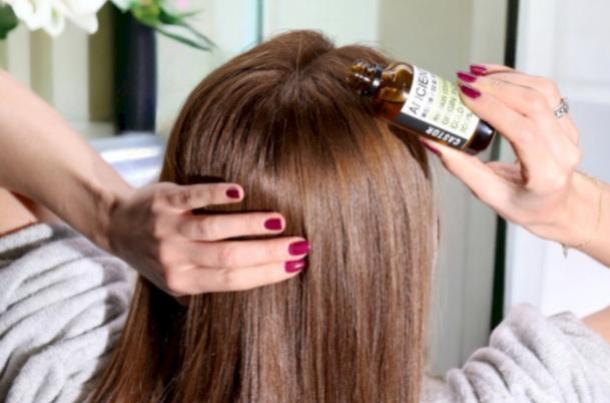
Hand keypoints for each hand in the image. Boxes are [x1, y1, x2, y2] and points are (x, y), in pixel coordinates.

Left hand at [107, 182, 308, 296]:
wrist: (116, 224)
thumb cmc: (154, 254)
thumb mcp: (174, 281)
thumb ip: (205, 289)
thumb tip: (251, 295)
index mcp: (184, 282)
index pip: (233, 280)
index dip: (266, 274)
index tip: (296, 266)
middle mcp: (177, 258)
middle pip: (230, 258)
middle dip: (268, 253)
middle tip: (300, 246)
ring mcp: (169, 229)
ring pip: (215, 229)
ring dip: (250, 225)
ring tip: (280, 221)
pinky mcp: (165, 201)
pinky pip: (193, 197)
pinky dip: (215, 195)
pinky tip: (240, 193)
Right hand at [420, 64, 592, 246]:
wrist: (562, 206)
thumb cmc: (527, 206)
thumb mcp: (492, 197)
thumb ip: (463, 169)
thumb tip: (433, 141)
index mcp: (546, 176)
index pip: (523, 133)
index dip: (493, 109)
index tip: (466, 95)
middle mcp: (564, 151)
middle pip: (534, 105)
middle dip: (496, 87)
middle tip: (464, 82)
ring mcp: (569, 133)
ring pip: (542, 91)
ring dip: (506, 78)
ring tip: (476, 75)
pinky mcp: (566, 120)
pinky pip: (546, 90)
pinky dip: (518, 78)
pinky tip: (494, 76)